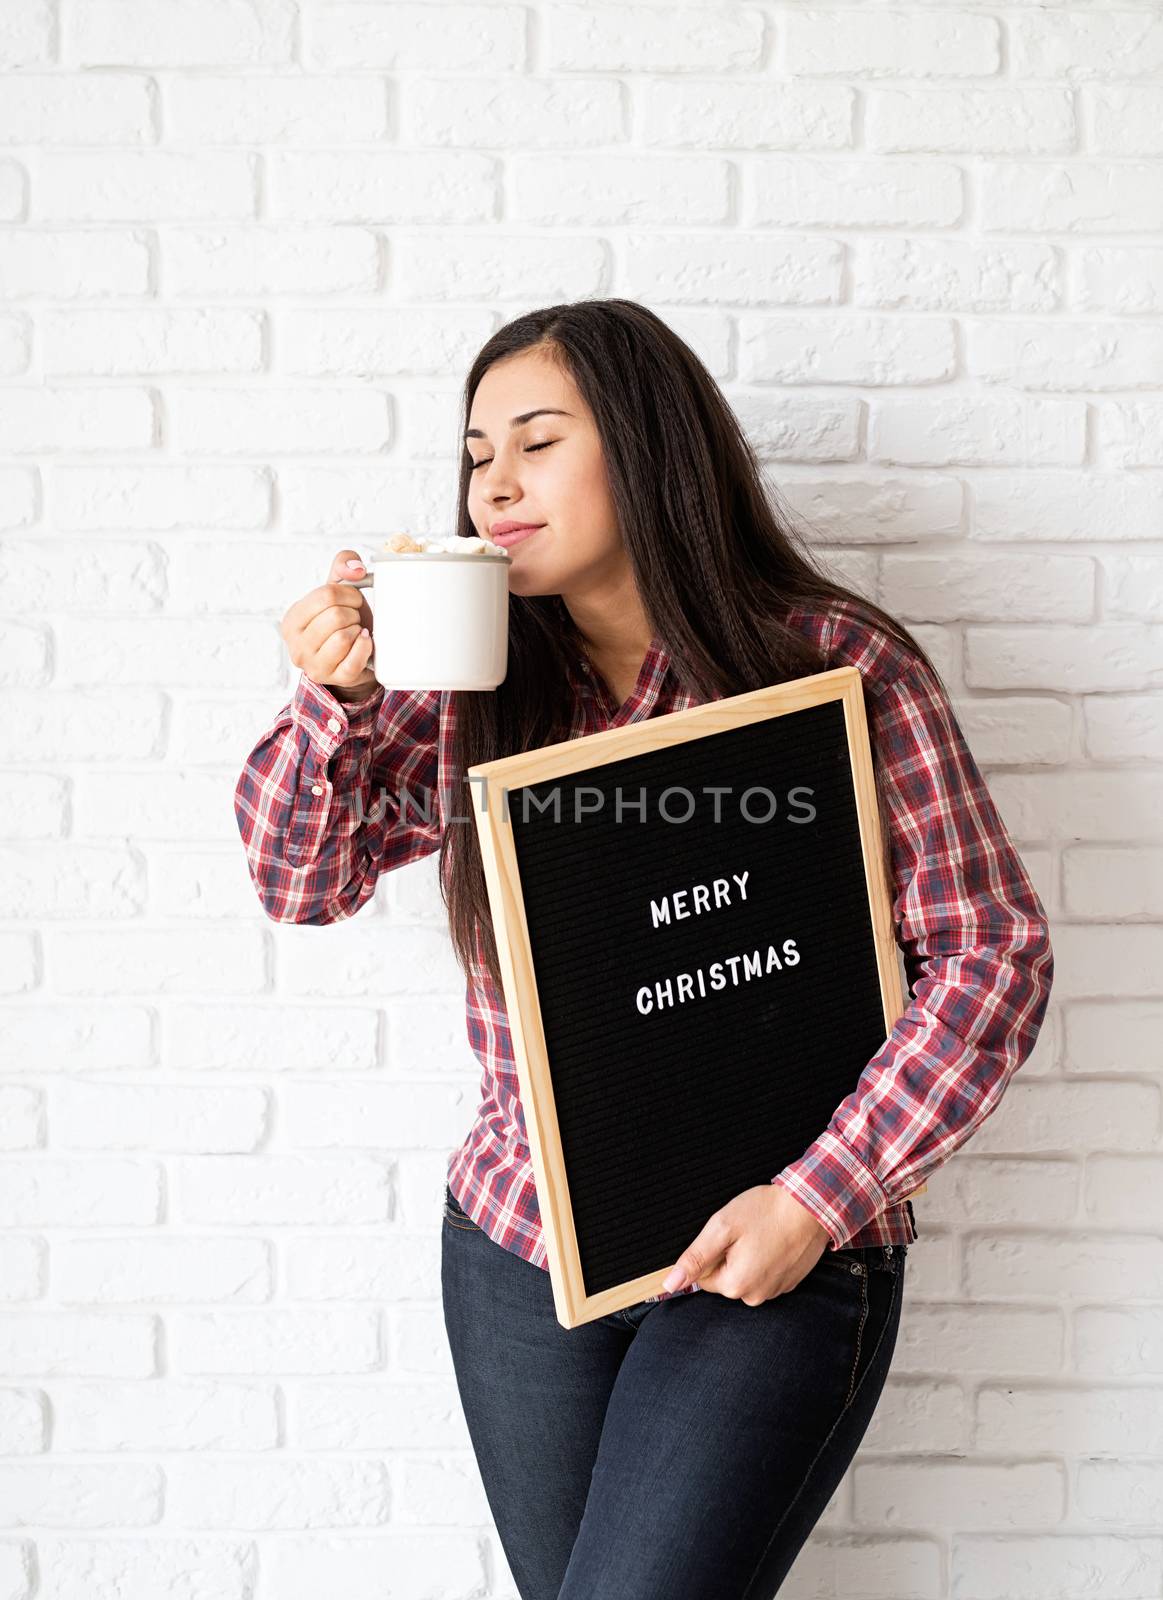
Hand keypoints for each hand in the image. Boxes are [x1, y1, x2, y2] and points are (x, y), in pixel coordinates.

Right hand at [280, 548, 378, 699]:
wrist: (353, 659)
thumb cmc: (343, 622)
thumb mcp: (337, 590)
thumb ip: (343, 565)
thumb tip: (355, 569)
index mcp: (292, 620)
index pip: (325, 595)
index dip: (349, 594)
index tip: (353, 601)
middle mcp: (297, 645)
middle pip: (336, 616)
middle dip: (354, 613)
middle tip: (355, 618)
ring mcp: (314, 665)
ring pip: (344, 636)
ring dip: (358, 630)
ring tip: (356, 631)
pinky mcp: (335, 678)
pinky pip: (354, 658)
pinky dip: (365, 646)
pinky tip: (365, 641)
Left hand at [661, 1184, 833, 1304]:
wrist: (812, 1206)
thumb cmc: (766, 1212)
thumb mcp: (722, 1228)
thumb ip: (695, 1258)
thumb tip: (670, 1284)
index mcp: (736, 1285)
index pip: (704, 1277)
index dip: (711, 1252)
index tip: (728, 1234)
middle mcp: (756, 1296)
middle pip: (726, 1278)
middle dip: (730, 1255)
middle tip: (746, 1232)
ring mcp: (775, 1291)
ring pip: (746, 1276)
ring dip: (749, 1257)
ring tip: (763, 1235)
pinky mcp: (789, 1283)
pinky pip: (766, 1274)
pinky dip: (767, 1259)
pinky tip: (775, 1240)